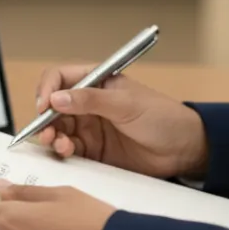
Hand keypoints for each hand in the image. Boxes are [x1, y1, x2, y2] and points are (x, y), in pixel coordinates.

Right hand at [33, 64, 208, 177]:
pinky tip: (68, 152)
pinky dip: (62, 151)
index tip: (45, 105)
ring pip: (57, 129)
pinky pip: (68, 149)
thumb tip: (57, 98)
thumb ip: (91, 100)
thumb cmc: (162, 117)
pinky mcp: (93, 150)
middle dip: (45, 118)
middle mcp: (88, 103)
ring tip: (59, 144)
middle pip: (53, 106)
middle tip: (46, 131)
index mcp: (97, 81)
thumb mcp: (127, 104)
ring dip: (52, 136)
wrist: (183, 150)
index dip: (48, 89)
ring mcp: (90, 127)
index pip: (60, 77)